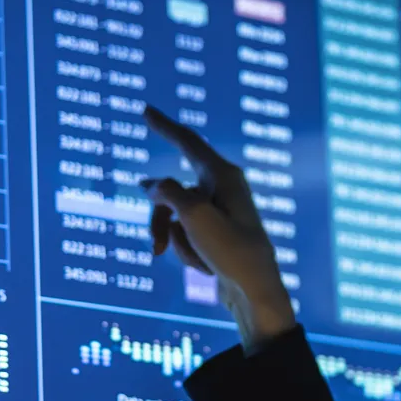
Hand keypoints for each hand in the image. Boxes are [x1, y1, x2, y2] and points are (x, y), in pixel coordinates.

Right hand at [140, 106, 294, 351]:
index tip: (146, 110)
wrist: (254, 291)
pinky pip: (185, 233)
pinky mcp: (215, 231)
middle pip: (171, 191)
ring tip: (196, 261)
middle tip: (155, 247)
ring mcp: (218, 210)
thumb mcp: (193, 216)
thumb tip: (149, 184)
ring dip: (176, 240)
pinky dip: (186, 249)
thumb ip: (167, 192)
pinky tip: (205, 267)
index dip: (164, 126)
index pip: (187, 141)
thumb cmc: (231, 250)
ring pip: (174, 215)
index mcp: (223, 175)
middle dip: (160, 220)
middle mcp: (222, 187)